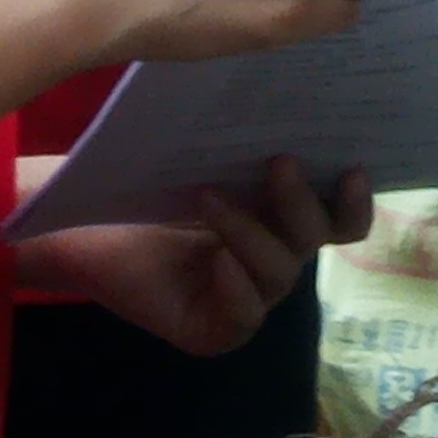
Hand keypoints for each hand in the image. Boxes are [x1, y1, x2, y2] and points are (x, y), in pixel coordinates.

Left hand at [11, 156, 373, 356]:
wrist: (82, 225)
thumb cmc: (145, 186)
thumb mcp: (207, 158)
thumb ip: (252, 146)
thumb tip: (297, 107)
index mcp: (280, 221)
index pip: (339, 220)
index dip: (354, 202)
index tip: (354, 166)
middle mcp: (273, 259)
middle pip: (317, 239)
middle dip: (302, 202)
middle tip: (279, 163)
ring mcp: (248, 299)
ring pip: (281, 272)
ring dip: (252, 232)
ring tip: (210, 196)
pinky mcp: (217, 331)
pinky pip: (246, 314)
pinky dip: (237, 284)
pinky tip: (216, 260)